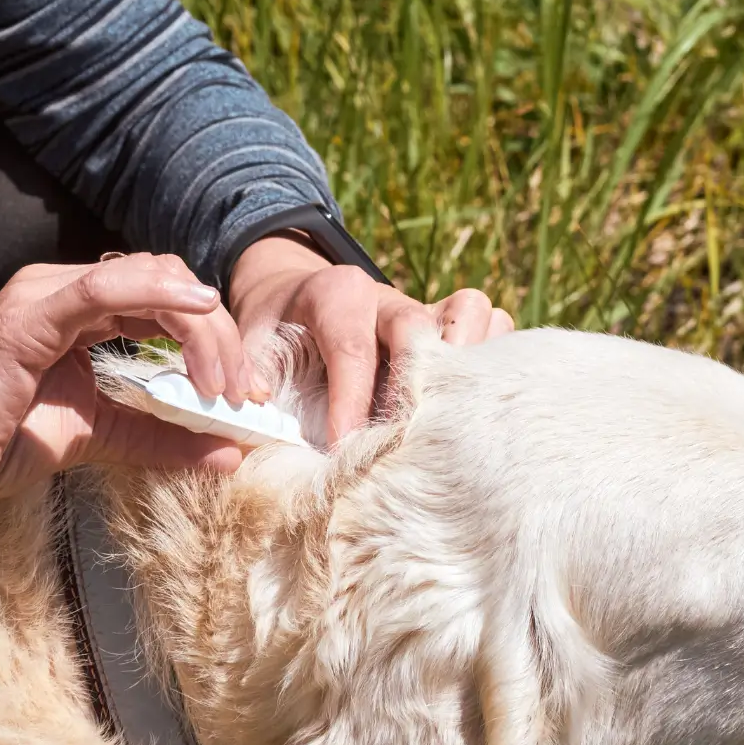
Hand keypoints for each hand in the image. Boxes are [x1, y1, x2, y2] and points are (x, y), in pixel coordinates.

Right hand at [0, 253, 251, 515]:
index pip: (164, 299)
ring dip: (200, 328)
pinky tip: (196, 312)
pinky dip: (156, 295)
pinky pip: (99, 289)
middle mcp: (59, 290)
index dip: (214, 338)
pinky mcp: (25, 319)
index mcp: (75, 310)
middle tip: (243, 394)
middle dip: (218, 335)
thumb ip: (160, 439)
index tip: (244, 393)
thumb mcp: (98, 438)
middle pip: (167, 284)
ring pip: (148, 280)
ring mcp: (41, 297)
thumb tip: (230, 454)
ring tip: (223, 385)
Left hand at [227, 234, 513, 439]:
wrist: (295, 298)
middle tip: (405, 438)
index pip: (352, 348)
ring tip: (452, 415)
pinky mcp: (451, 324)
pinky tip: (473, 405)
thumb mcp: (248, 348)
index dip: (351, 402)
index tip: (344, 450)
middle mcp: (387, 297)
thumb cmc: (275, 333)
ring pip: (471, 311)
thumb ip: (248, 384)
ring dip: (469, 362)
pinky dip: (494, 359)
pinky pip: (495, 325)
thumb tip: (249, 435)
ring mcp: (425, 307)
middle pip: (419, 325)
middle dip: (416, 384)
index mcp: (335, 294)